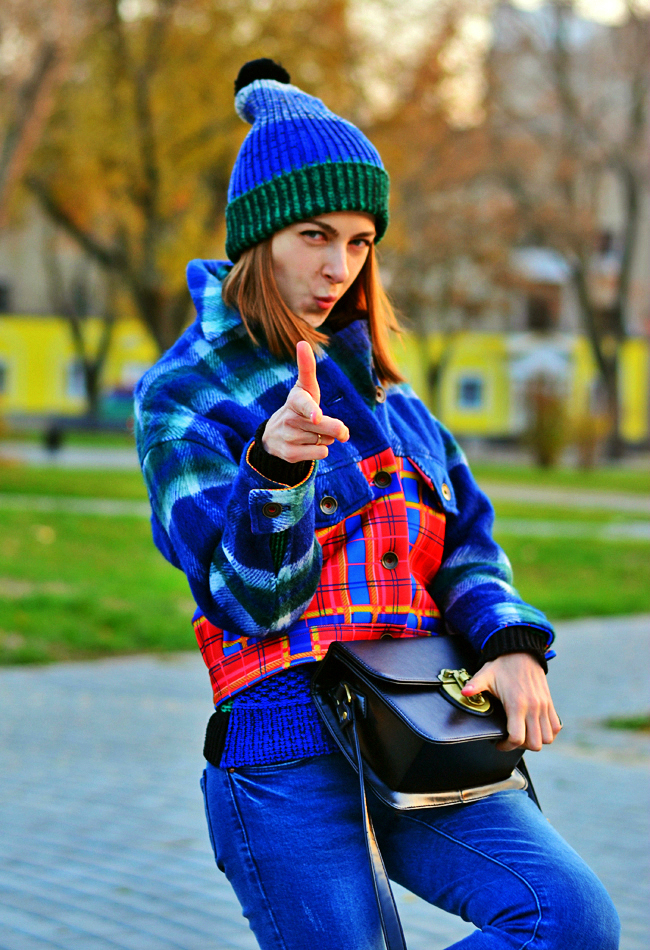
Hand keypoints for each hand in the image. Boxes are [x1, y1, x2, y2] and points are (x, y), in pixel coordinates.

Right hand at [262, 341, 349, 462]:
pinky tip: (308, 444)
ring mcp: (288, 437)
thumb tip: (302, 342)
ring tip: (311, 432)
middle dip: (336, 428)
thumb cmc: (298, 406)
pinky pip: (320, 453)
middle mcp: (289, 418)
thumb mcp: (304, 387)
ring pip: (325, 440)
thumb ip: (307, 368)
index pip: (305, 404)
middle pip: (325, 426)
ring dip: (325, 438)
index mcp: (295, 400)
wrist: (274, 436)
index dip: (312, 410)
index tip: (317, 416)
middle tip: (341, 430)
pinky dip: (320, 450)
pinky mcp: (290, 454)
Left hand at [462, 653, 561, 751]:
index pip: (517, 738)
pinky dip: (548, 732)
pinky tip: (536, 728)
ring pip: (547, 738)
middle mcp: (533, 707)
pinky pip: (556, 726)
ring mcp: (544, 706)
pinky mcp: (550, 703)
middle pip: (534, 743)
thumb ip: (474, 686)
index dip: (506, 746)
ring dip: (536, 740)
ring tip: (523, 735)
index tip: (498, 743)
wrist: (521, 651)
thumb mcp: (485, 675)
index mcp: (516, 704)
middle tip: (510, 739)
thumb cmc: (501, 666)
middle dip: (521, 746)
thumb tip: (463, 692)